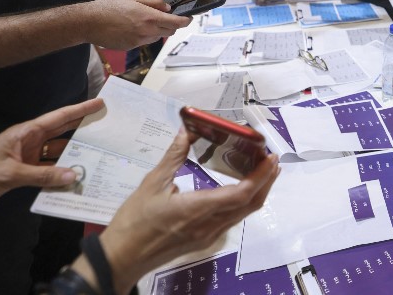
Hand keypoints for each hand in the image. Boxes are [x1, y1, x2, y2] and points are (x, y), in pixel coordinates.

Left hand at [0, 99, 103, 224]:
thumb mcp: (8, 175)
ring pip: (56, 153)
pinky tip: (75, 177)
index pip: (57, 118)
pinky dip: (60, 174)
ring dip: (74, 154)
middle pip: (60, 132)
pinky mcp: (21, 175)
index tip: (101, 103)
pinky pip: (47, 172)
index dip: (79, 110)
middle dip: (83, 127)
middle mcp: (27, 143)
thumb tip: (74, 175)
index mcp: (23, 134)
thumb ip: (42, 176)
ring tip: (100, 153)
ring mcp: (25, 159)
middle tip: (109, 124)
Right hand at [82, 0, 192, 47]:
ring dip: (157, 29)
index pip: (176, 23)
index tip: (188, 18)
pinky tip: (133, 27)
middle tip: (166, 16)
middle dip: (171, 24)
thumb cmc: (109, 6)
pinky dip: (145, 34)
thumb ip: (153, 1)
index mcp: (149, 18)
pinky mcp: (132, 47)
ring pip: (157, 36)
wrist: (89, 23)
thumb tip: (167, 7)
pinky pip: (145, 41)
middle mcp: (147, 32)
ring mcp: (139, 41)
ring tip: (144, 19)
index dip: (185, 21)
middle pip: (169, 31)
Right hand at [99, 129, 280, 292]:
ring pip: (242, 214)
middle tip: (272, 160)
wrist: (120, 259)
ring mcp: (208, 236)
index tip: (271, 158)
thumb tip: (186, 132)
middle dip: (266, 181)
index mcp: (197, 210)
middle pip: (249, 204)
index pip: (241, 194)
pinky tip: (238, 189)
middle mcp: (209, 226)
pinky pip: (231, 220)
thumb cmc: (133, 222)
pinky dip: (242, 202)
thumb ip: (173, 157)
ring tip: (262, 171)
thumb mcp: (151, 184)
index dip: (260, 176)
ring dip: (256, 192)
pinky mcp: (203, 240)